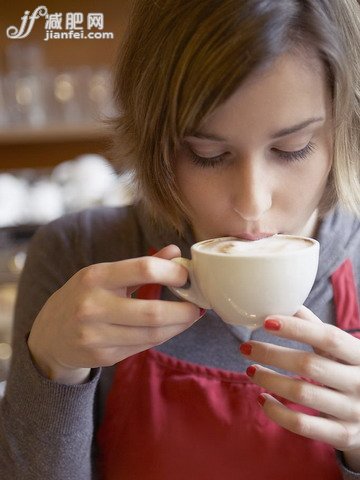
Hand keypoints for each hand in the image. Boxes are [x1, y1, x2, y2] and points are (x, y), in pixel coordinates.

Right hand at [28, 245, 200, 384]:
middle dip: (185, 310)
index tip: (186, 276)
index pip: (144, 269)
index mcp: (95, 276)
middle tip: (198, 305)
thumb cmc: (83, 296)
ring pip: (153, 334)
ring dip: (179, 326)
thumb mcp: (104, 274)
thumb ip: (141, 264)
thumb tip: (176, 251)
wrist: (49, 335)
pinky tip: (169, 328)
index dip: (173, 273)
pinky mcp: (102, 357)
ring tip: (190, 316)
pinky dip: (162, 336)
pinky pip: (143, 347)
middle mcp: (93, 306)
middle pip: (153, 311)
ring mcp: (95, 335)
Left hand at [240, 306, 359, 470]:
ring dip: (269, 380)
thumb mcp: (341, 349)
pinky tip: (262, 398)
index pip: (328, 337)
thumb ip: (315, 327)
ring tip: (250, 370)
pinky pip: (302, 424)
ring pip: (302, 393)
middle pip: (309, 365)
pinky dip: (276, 412)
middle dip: (271, 354)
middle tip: (245, 347)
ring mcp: (354, 411)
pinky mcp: (343, 435)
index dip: (296, 328)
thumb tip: (286, 300)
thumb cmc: (349, 371)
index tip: (266, 321)